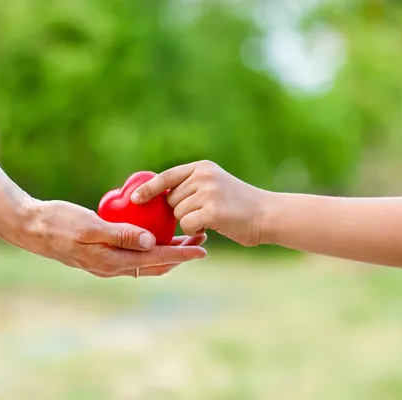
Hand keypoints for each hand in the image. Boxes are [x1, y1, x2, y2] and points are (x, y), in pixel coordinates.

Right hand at [0, 198, 206, 277]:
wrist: (31, 228)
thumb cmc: (58, 222)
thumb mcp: (89, 226)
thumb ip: (120, 234)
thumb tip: (151, 242)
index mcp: (112, 262)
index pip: (156, 259)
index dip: (181, 255)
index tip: (202, 250)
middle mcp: (112, 266)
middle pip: (156, 264)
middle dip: (180, 254)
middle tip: (201, 240)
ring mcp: (107, 262)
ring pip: (146, 261)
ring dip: (167, 251)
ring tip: (186, 238)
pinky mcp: (102, 254)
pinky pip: (134, 254)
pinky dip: (150, 247)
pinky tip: (155, 233)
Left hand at [131, 160, 268, 245]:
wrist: (267, 214)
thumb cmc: (239, 205)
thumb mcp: (215, 184)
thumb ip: (191, 185)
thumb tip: (160, 196)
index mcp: (202, 167)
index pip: (167, 176)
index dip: (148, 189)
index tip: (134, 199)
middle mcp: (203, 176)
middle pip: (170, 200)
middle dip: (180, 211)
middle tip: (203, 212)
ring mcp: (208, 192)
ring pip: (178, 214)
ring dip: (190, 222)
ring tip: (212, 218)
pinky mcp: (212, 211)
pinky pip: (187, 225)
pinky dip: (196, 230)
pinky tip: (213, 227)